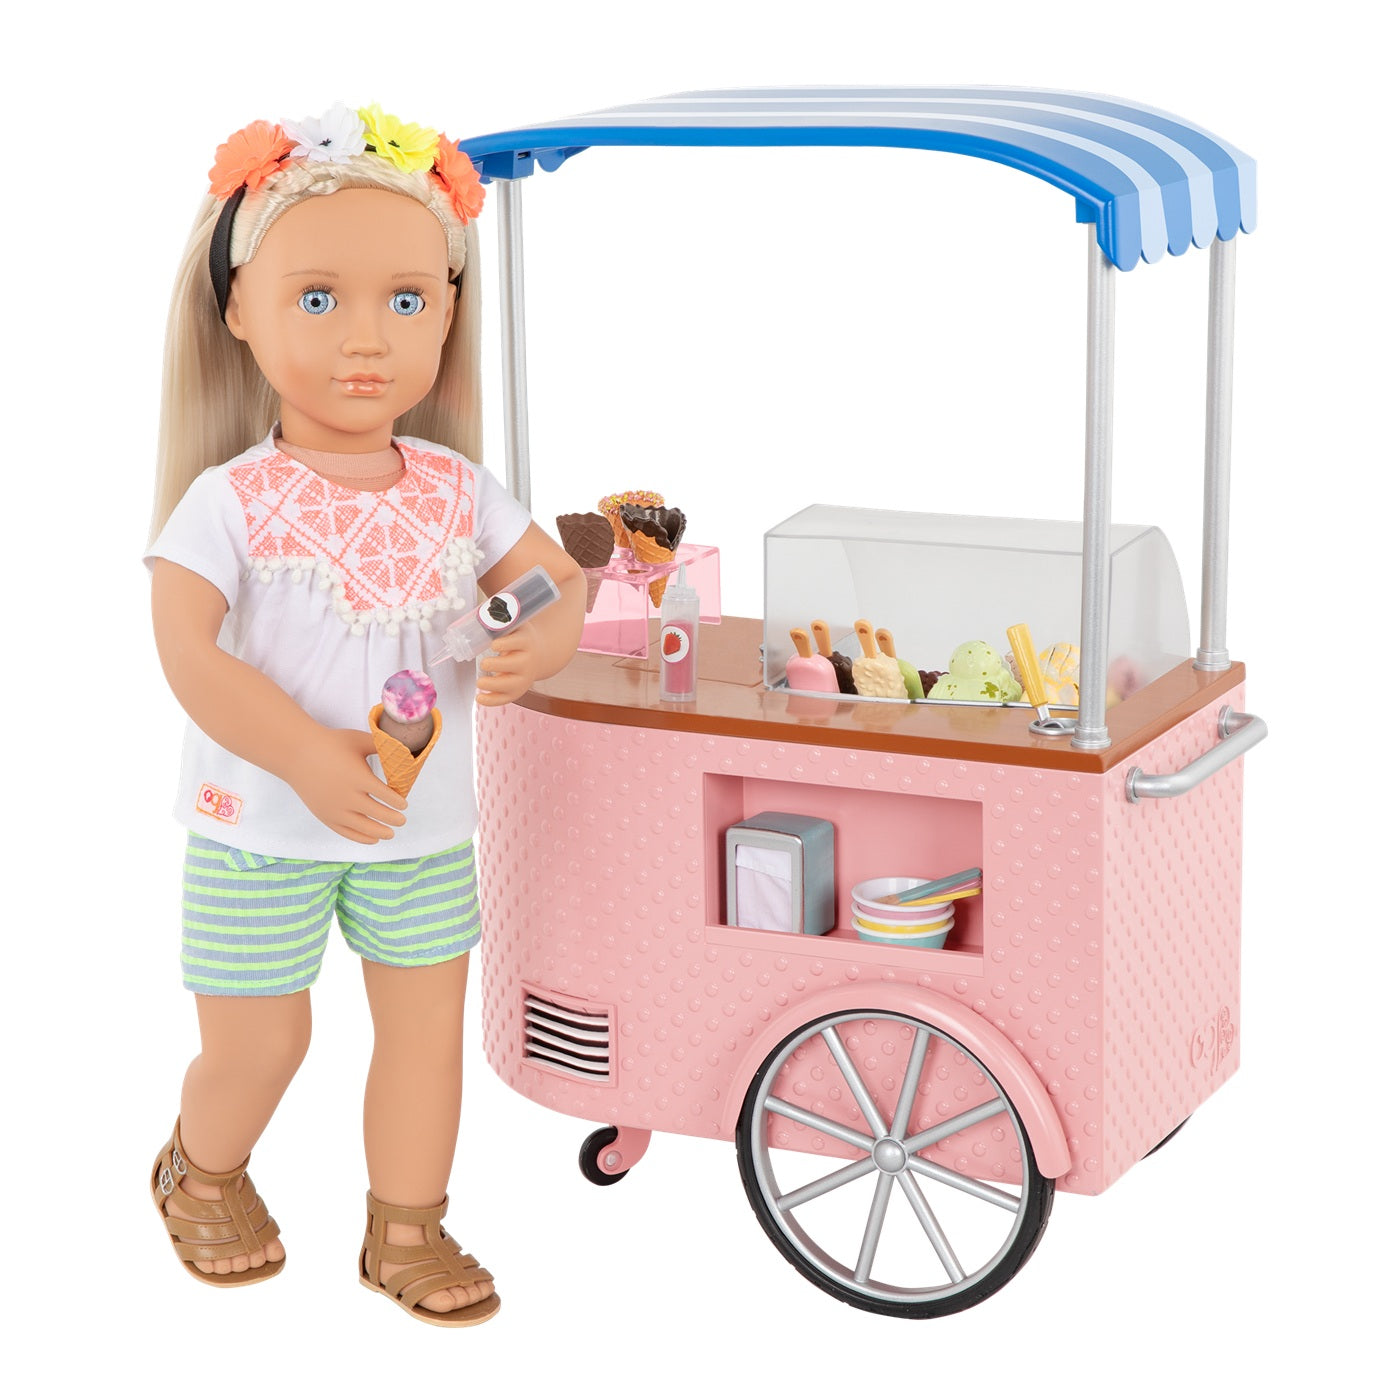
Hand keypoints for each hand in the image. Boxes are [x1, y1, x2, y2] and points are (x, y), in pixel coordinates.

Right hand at [286, 727, 407, 842]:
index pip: (386, 795)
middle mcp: (347, 796)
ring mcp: (335, 809)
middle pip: (378, 814)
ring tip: (391, 833)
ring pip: (363, 828)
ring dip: (380, 832)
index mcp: (359, 778)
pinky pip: (346, 832)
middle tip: (402, 820)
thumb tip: (405, 750)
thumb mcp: (359, 740)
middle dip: (394, 819)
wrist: (297, 753)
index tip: (404, 804)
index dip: (398, 802)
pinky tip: (374, 839)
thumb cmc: (331, 743)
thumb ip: (382, 747)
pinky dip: (362, 838)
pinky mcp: (325, 815)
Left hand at [476, 621, 542, 706]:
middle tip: (484, 663)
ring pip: (510, 685)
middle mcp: (528, 661)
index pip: (518, 642)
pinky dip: (492, 700)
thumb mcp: (515, 625)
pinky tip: (479, 698)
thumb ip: (502, 616)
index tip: (494, 644)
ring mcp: (524, 677)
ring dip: (493, 685)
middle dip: (497, 665)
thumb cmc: (519, 638)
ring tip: (479, 682)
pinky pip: (506, 698)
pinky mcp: (518, 690)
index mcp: (527, 642)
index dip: (506, 644)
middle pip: (514, 665)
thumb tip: (486, 601)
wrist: (540, 655)